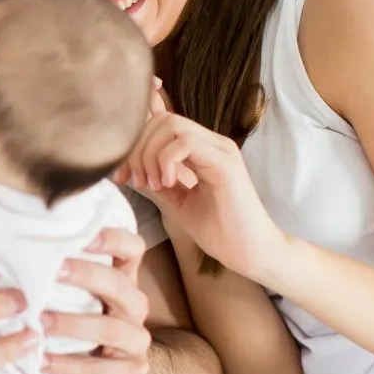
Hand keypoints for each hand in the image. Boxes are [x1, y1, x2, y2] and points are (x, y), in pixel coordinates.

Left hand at [42, 228, 152, 373]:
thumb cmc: (76, 325)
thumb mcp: (72, 296)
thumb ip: (59, 274)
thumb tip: (16, 247)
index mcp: (123, 279)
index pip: (133, 249)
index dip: (112, 239)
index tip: (81, 238)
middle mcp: (135, 306)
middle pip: (120, 284)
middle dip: (86, 275)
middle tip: (53, 272)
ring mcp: (137, 340)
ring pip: (112, 328)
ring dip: (72, 324)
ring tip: (39, 323)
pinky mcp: (133, 372)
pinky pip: (104, 370)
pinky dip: (71, 366)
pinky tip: (44, 361)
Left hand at [115, 110, 287, 279]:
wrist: (251, 253)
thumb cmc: (220, 231)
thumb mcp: (177, 202)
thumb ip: (157, 181)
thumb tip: (128, 169)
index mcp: (201, 150)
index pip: (161, 122)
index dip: (134, 141)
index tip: (121, 175)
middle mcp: (211, 143)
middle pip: (161, 119)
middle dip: (136, 148)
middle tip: (133, 180)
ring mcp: (220, 149)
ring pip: (170, 125)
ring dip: (150, 154)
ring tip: (153, 184)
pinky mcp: (226, 162)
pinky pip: (185, 142)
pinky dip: (166, 160)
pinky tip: (167, 185)